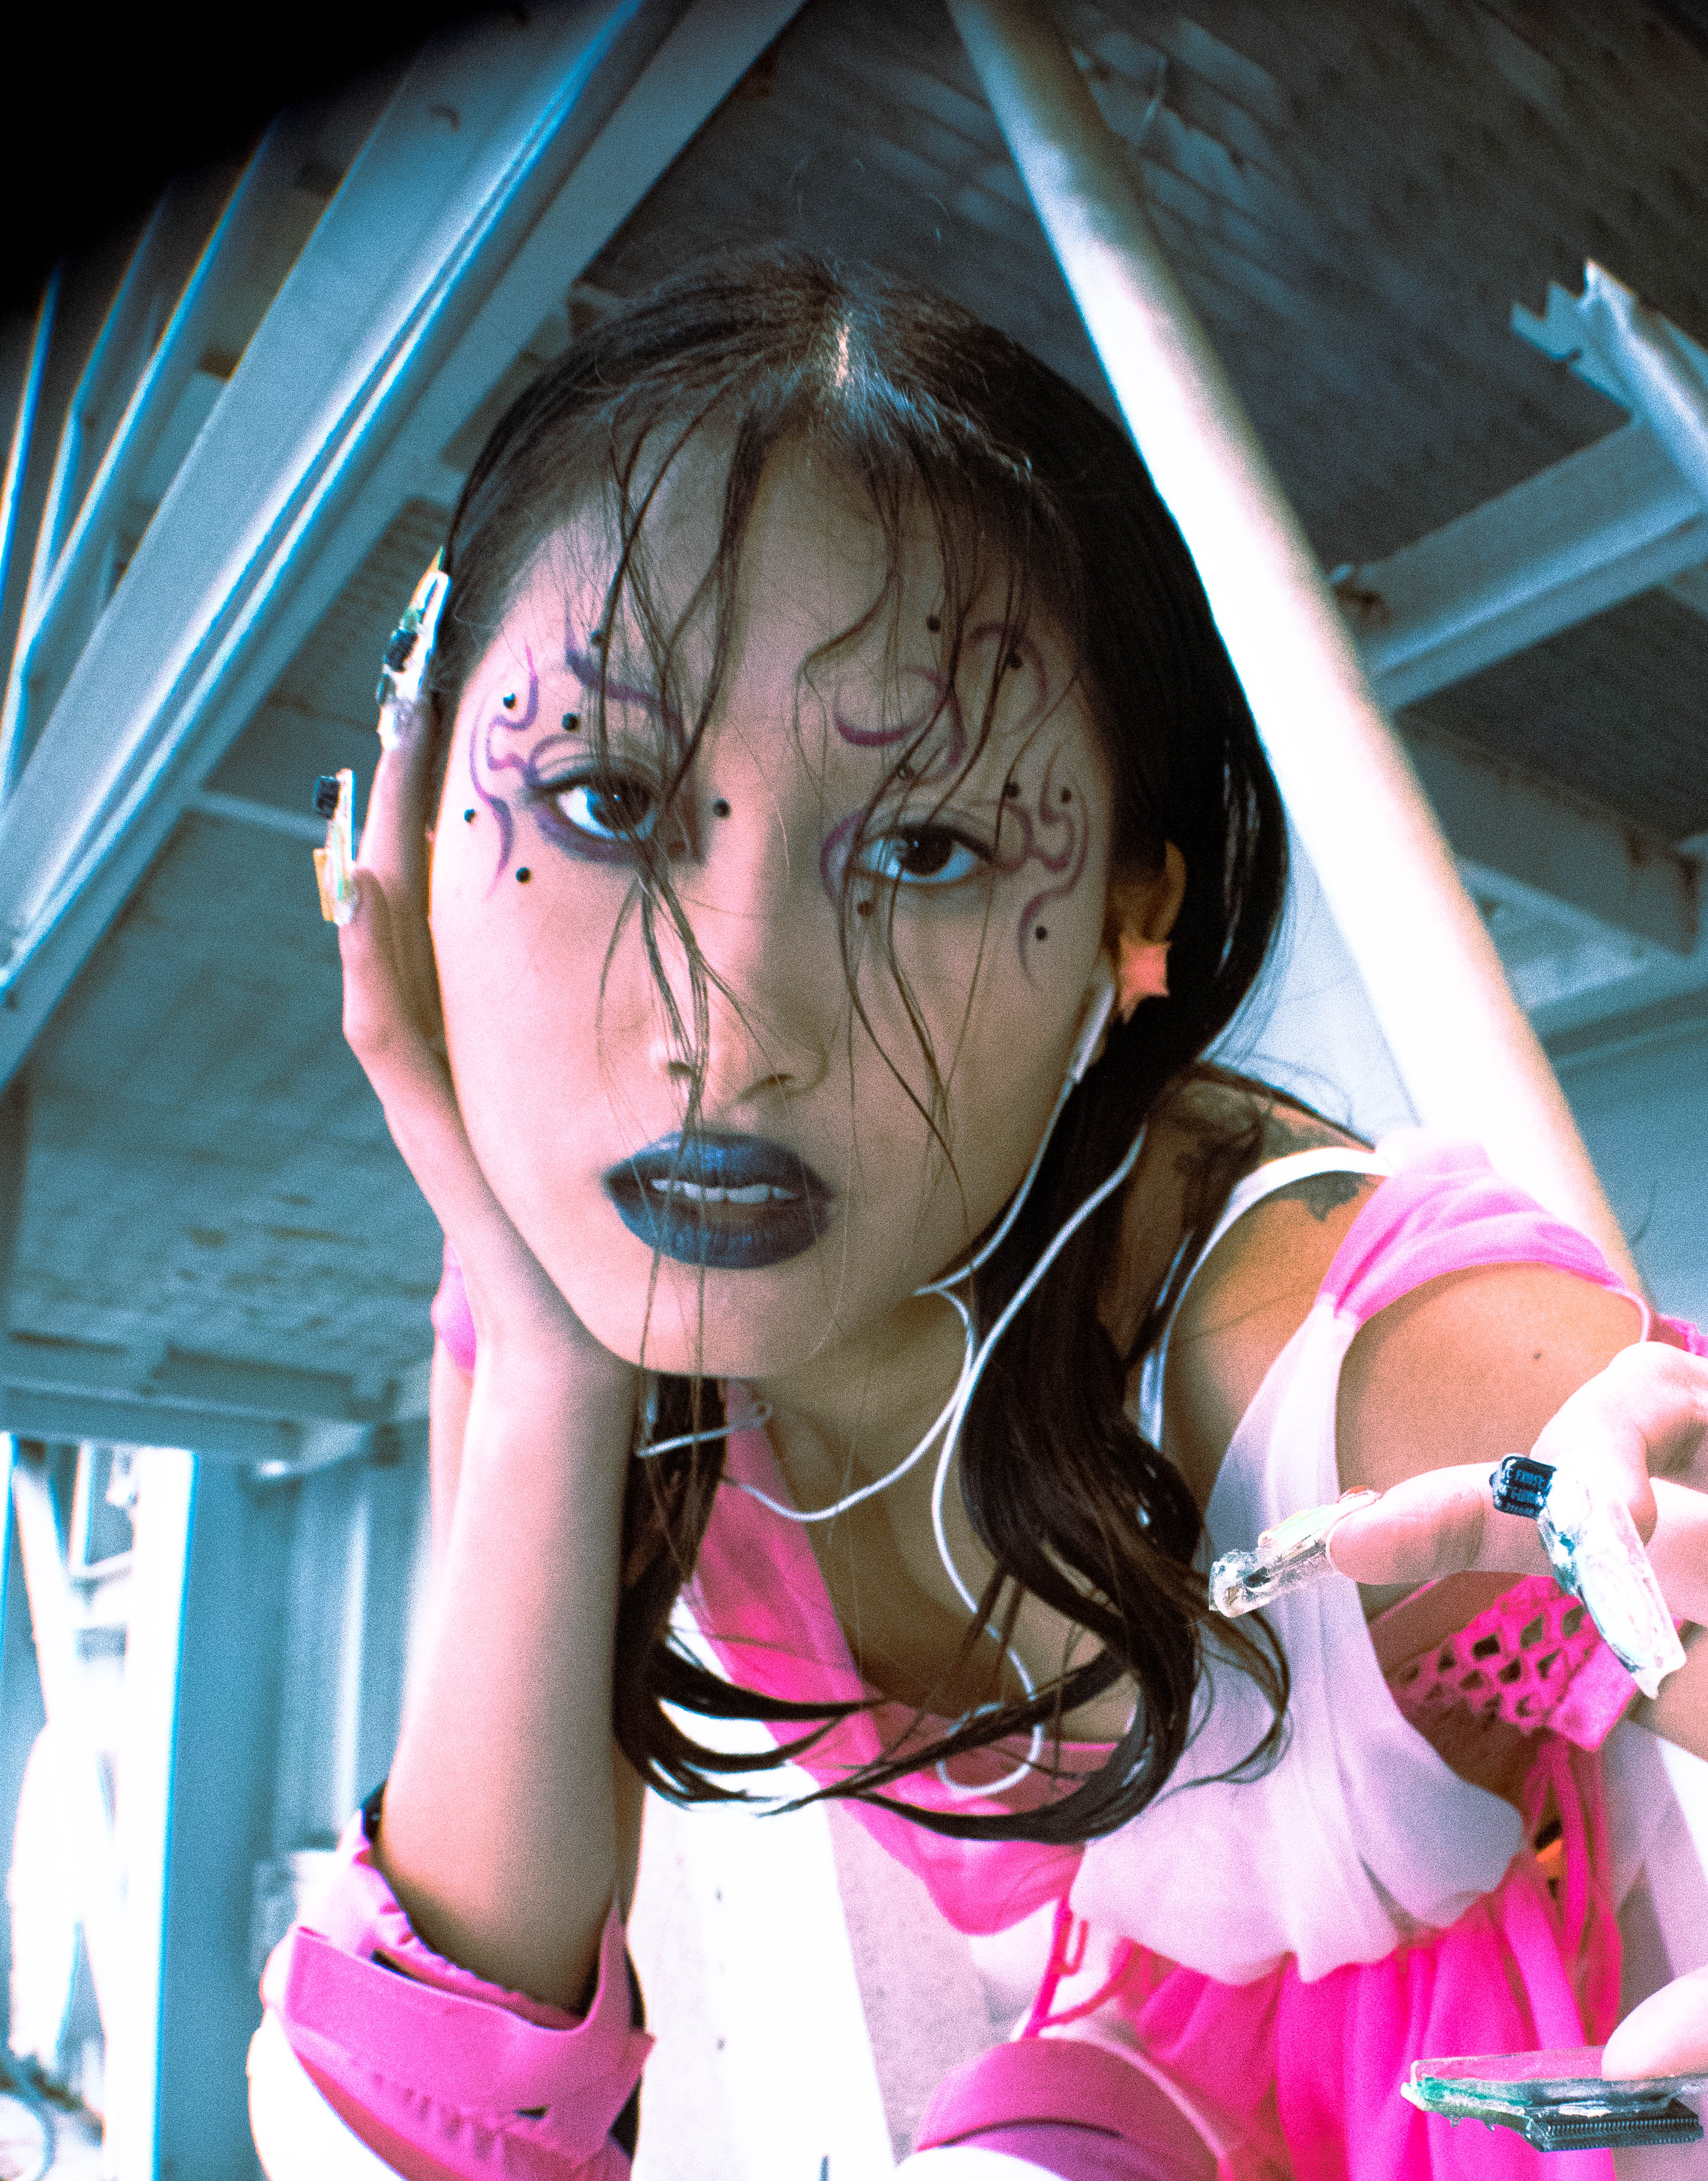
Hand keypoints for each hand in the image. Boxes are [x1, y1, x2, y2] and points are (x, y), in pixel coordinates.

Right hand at [338, 711, 628, 1396]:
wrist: (590, 1342)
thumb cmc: (622, 1231)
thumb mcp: (636, 1103)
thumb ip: (649, 1037)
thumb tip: (716, 965)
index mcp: (495, 1027)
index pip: (463, 886)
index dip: (459, 796)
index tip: (472, 697)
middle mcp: (451, 1044)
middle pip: (407, 889)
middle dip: (405, 789)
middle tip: (407, 682)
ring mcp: (431, 1088)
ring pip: (379, 942)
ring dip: (371, 847)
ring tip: (374, 752)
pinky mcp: (430, 1133)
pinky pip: (386, 1036)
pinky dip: (367, 962)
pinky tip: (362, 891)